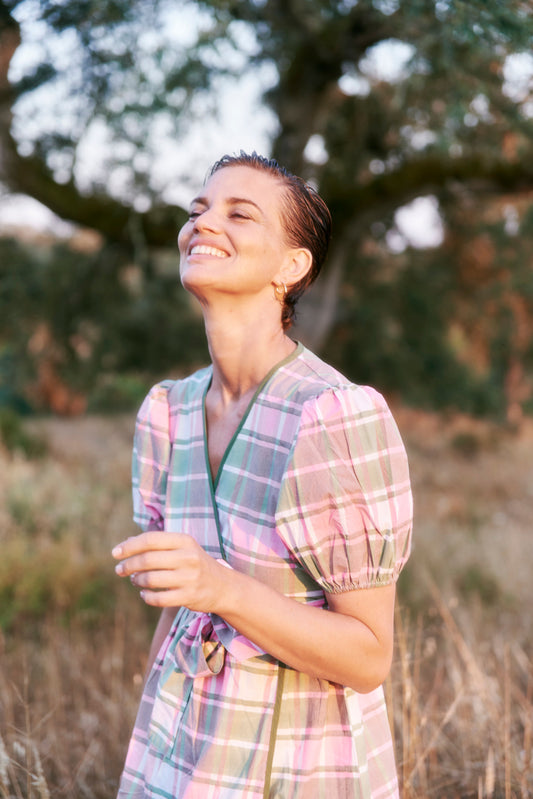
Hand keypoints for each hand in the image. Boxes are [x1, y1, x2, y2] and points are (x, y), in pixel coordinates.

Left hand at [112, 532, 230, 611]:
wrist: (223, 587)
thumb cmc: (195, 564)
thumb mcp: (182, 548)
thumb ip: (157, 544)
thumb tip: (125, 543)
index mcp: (184, 540)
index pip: (150, 539)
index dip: (129, 546)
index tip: (115, 553)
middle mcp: (188, 557)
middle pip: (148, 559)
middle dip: (128, 565)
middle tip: (120, 570)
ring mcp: (189, 577)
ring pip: (151, 579)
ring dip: (137, 580)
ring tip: (135, 580)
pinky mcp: (189, 597)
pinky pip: (158, 599)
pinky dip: (147, 597)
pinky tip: (144, 594)